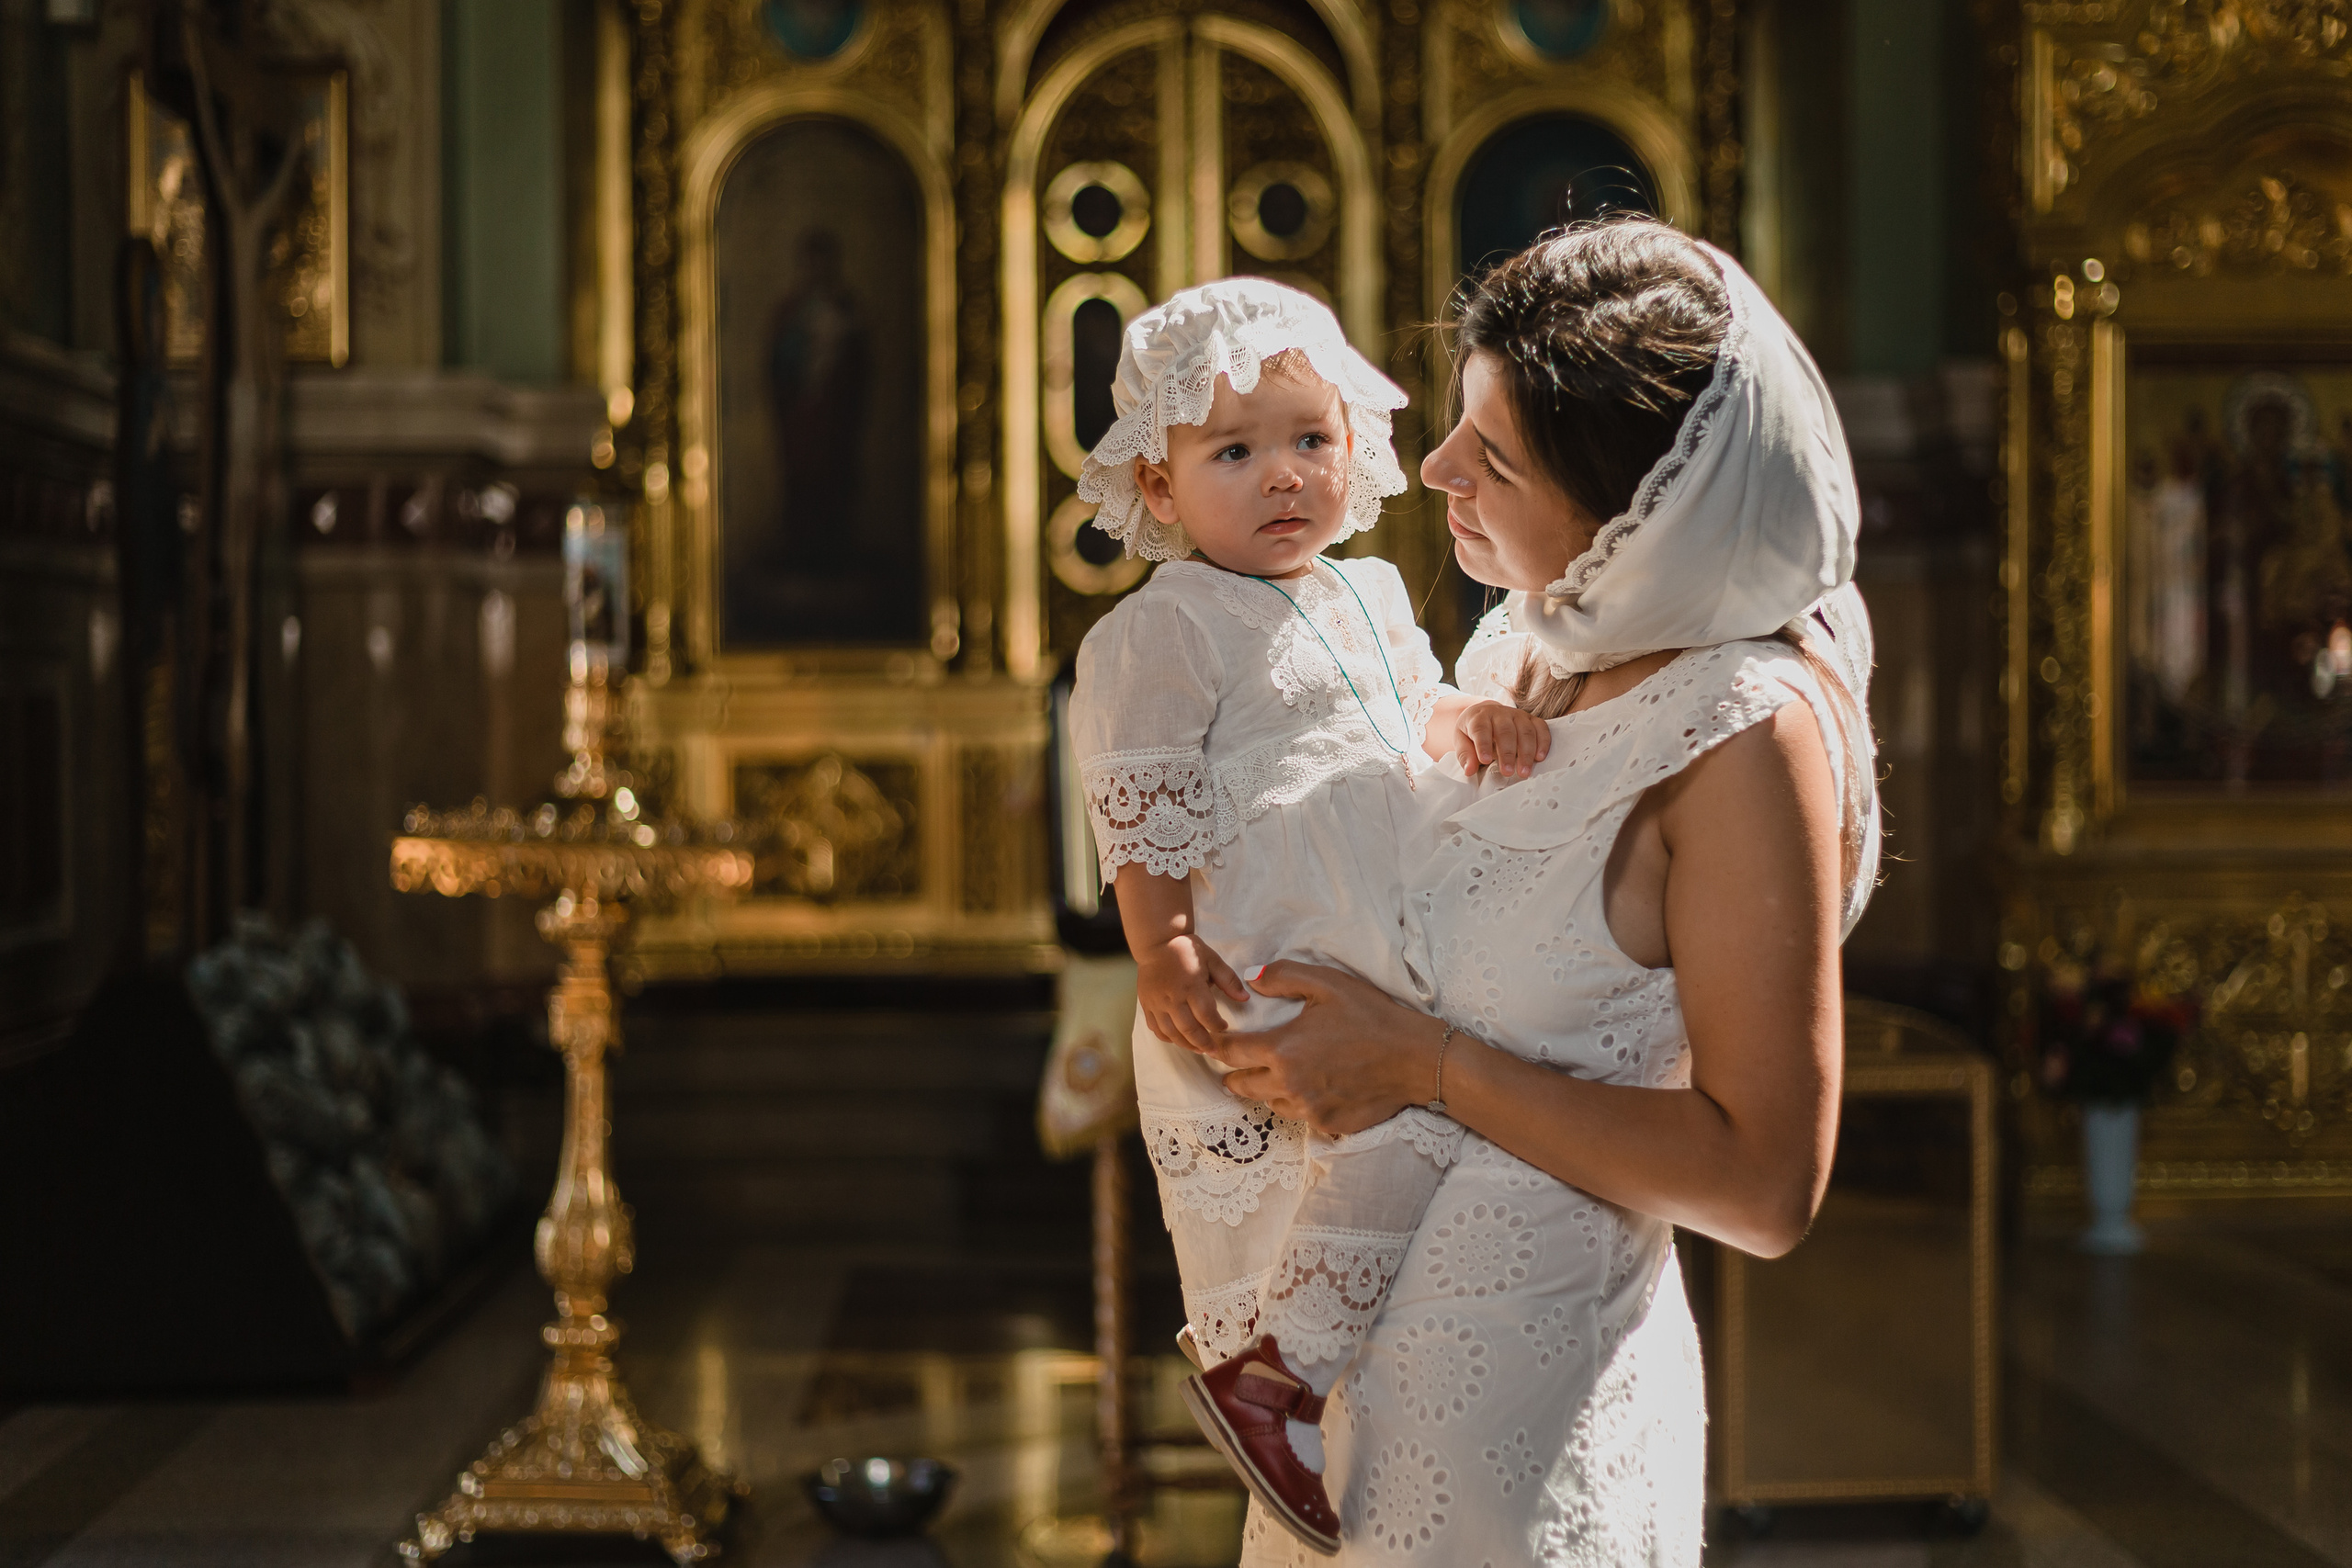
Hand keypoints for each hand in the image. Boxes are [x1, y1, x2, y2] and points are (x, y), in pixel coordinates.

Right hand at [1136, 934, 1248, 1051]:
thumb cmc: (1187, 950)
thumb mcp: (1212, 960)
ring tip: (1198, 1049)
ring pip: (1171, 1033)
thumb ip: (1229, 980)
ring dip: (1186, 1045)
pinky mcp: (1146, 1005)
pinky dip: (1168, 1038)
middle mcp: (1172, 998)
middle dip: (1204, 1043)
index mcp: (1191, 985)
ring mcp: (1157, 1003)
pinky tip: (1178, 1040)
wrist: (1157, 943)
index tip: (1224, 1027)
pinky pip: (1156, 1029)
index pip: (1206, 1015)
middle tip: (1214, 1051)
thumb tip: (1245, 999)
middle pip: (1189, 1029)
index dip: (1217, 1026)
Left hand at [1212, 960, 1437, 1134]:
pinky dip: (1298, 1104)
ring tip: (1274, 1077)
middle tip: (1233, 1067)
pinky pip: (1300, 1117)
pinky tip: (1310, 1090)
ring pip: (1269, 1103)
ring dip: (1267, 1090)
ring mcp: (1308, 1109)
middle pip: (1241, 1085)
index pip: (1231, 1052)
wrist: (1415, 1059)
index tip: (1213, 1044)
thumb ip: (1284, 976)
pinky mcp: (1327, 1125)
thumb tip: (1252, 978)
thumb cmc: (1372, 1016)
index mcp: (1282, 1049)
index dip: (1217, 1046)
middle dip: (1234, 1075)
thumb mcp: (1328, 984)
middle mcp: (1288, 1084)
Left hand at [1453, 699, 1550, 779]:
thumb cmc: (1473, 731)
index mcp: (1479, 717)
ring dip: (1527, 752)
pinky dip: (1542, 742)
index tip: (1485, 761)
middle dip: (1507, 753)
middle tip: (1507, 772)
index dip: (1483, 745)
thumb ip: (1465, 755)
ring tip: (1524, 771)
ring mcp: (1517, 714)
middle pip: (1506, 731)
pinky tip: (1540, 757)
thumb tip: (1469, 770)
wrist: (1485, 714)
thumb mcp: (1462, 741)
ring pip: (1525, 730)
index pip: (1481, 729)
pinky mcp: (1531, 719)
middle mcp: (1500, 713)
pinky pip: (1541, 727)